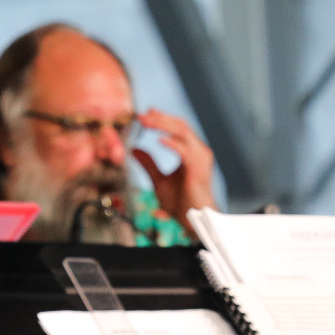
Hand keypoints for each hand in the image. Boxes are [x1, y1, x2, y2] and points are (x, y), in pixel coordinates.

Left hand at [130, 110, 215, 227]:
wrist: (193, 221)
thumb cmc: (181, 203)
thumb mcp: (159, 180)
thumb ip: (148, 164)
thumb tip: (134, 149)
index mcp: (191, 152)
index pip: (177, 128)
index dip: (161, 118)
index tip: (143, 114)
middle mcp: (198, 152)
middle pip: (180, 125)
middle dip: (160, 118)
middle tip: (140, 115)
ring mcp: (200, 159)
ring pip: (183, 133)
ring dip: (163, 125)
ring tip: (145, 121)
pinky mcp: (198, 169)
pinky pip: (186, 151)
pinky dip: (173, 143)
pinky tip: (159, 140)